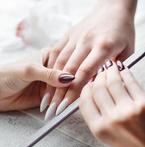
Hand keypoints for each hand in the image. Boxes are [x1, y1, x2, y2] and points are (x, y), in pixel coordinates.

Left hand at [0, 56, 73, 111]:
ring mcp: (51, 82)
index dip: (71, 73)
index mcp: (49, 55)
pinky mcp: (48, 95)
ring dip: (62, 98)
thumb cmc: (7, 75)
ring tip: (60, 106)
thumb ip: (49, 74)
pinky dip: (58, 104)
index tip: (74, 83)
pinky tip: (58, 108)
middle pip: (67, 78)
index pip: (66, 63)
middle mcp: (52, 68)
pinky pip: (57, 99)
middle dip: (66, 89)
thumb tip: (68, 78)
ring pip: (64, 89)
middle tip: (66, 98)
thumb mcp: (29, 70)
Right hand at [41, 0, 135, 119]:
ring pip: (59, 62)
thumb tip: (100, 86)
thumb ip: (114, 70)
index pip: (85, 73)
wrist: (113, 8)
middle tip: (53, 108)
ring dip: (51, 82)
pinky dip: (50, 68)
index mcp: (103, 46)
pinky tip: (46, 81)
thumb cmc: (122, 31)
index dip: (74, 91)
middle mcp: (86, 41)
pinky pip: (55, 52)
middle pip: (69, 70)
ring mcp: (75, 37)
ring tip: (47, 99)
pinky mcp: (68, 35)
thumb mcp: (127, 51)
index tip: (65, 106)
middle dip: (59, 92)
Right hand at [80, 61, 144, 146]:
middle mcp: (111, 119)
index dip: (84, 89)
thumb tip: (92, 94)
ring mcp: (128, 110)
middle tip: (99, 72)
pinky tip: (122, 69)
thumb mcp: (105, 138)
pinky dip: (125, 73)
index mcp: (99, 129)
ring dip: (109, 71)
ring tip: (109, 67)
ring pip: (112, 82)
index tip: (87, 84)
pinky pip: (130, 82)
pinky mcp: (143, 103)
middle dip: (97, 77)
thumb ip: (95, 117)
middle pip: (97, 89)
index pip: (85, 101)